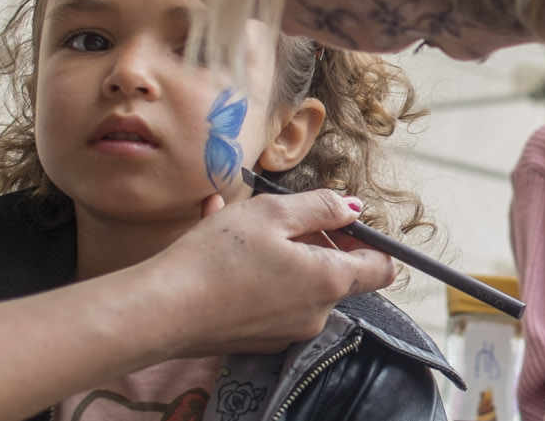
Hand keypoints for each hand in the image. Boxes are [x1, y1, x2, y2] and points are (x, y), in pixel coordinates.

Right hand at [143, 189, 394, 355]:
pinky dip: (255, 271)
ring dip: (278, 250)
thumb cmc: (218, 258)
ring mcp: (287, 330)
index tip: (336, 219)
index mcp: (330, 281)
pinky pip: (269, 296)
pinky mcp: (258, 338)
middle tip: (277, 217)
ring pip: (297, 281)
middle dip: (313, 239)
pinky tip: (219, 241)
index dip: (366, 238)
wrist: (162, 311)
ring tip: (237, 220)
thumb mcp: (272, 213)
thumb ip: (320, 206)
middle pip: (335, 272)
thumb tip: (353, 208)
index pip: (381, 268)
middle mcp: (316, 313)